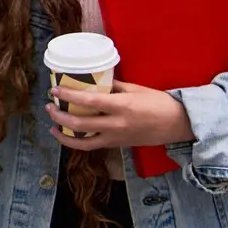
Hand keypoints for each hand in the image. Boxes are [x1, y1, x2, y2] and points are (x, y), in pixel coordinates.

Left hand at [46, 80, 195, 149]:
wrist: (177, 124)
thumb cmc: (159, 103)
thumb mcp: (137, 89)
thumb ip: (115, 87)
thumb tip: (96, 81)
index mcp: (121, 106)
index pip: (88, 100)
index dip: (69, 95)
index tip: (55, 90)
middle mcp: (115, 124)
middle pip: (79, 123)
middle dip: (59, 115)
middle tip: (50, 106)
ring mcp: (115, 137)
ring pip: (81, 141)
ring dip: (64, 134)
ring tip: (53, 126)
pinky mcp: (117, 145)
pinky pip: (91, 145)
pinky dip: (77, 142)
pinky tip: (69, 135)